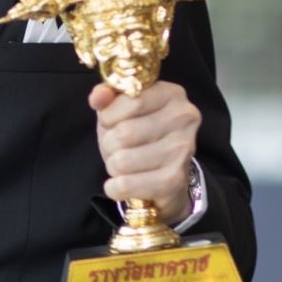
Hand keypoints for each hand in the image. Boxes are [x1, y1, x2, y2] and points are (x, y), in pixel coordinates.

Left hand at [89, 80, 200, 227]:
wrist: (165, 176)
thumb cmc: (139, 136)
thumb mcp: (120, 110)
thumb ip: (107, 97)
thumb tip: (99, 96)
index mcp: (171, 94)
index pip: (132, 100)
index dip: (109, 115)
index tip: (110, 122)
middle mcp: (183, 119)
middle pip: (124, 132)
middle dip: (109, 143)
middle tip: (118, 147)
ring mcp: (181, 150)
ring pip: (122, 161)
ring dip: (113, 166)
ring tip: (125, 164)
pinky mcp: (174, 180)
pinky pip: (125, 185)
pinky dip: (115, 187)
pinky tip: (123, 182)